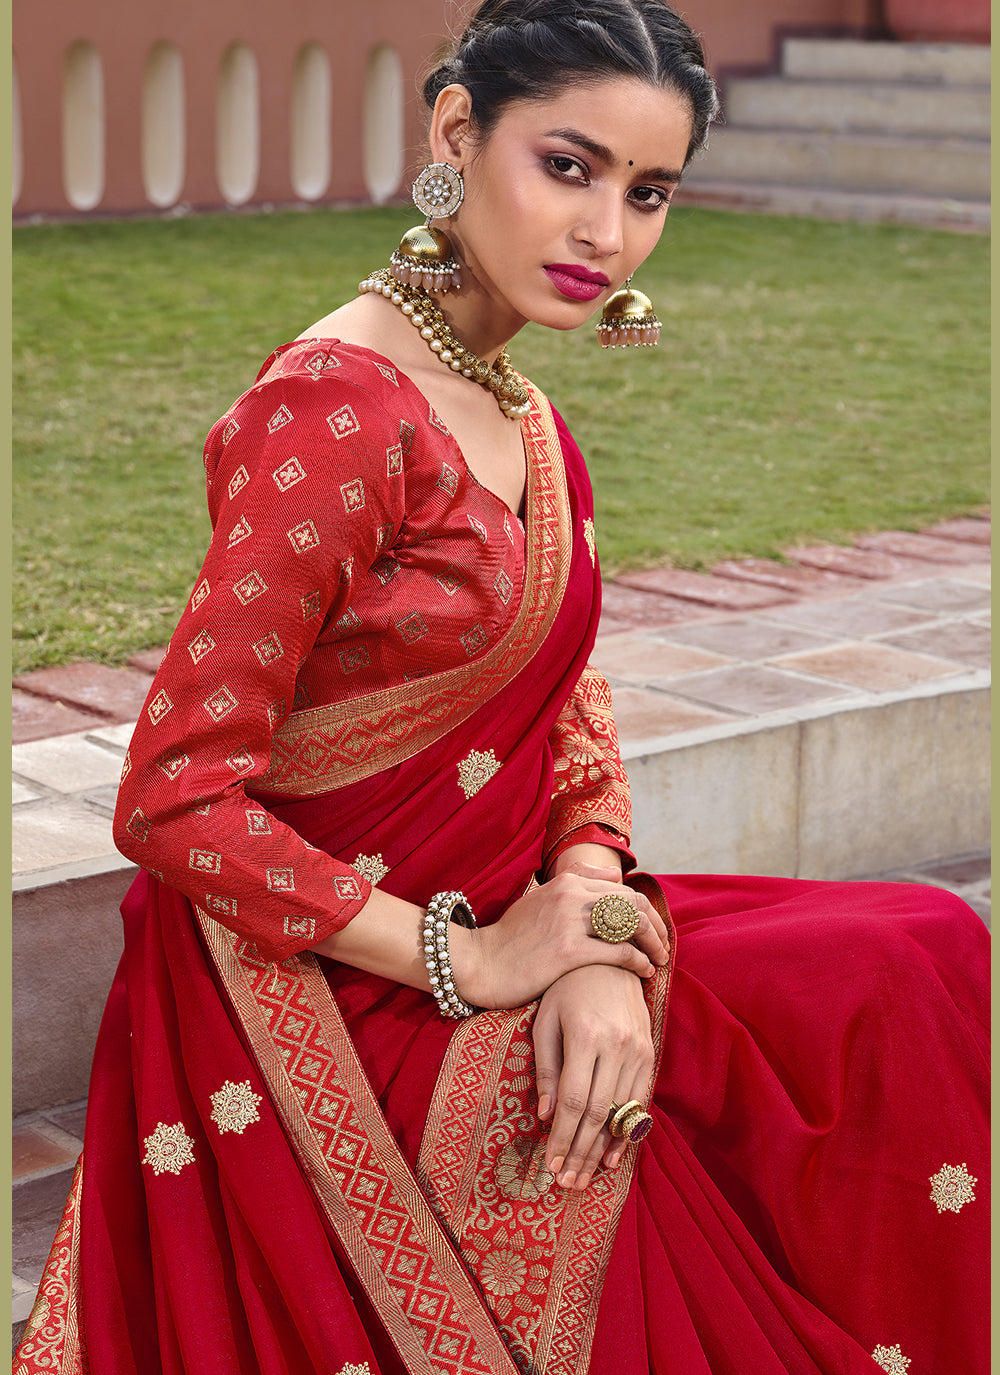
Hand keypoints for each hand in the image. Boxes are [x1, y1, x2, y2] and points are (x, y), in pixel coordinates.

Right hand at [452, 865, 669, 1010]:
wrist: (477, 962)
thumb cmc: (509, 938)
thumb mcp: (540, 899)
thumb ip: (577, 882)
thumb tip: (615, 873)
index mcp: (566, 881)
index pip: (622, 889)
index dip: (645, 909)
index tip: (653, 929)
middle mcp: (570, 895)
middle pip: (632, 903)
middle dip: (655, 925)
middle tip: (664, 946)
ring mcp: (569, 922)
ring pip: (630, 924)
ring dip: (653, 943)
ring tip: (660, 959)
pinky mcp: (568, 951)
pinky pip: (619, 952)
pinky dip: (639, 961)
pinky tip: (645, 971)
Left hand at [533, 964, 654, 1190]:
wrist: (610, 954)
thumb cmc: (567, 986)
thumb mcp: (545, 1020)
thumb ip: (545, 1067)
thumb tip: (544, 1116)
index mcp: (586, 1034)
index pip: (573, 1100)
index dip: (562, 1137)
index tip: (550, 1165)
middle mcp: (617, 1045)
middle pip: (597, 1113)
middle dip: (579, 1152)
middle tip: (565, 1184)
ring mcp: (638, 1050)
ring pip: (619, 1112)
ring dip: (600, 1150)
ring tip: (583, 1179)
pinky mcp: (650, 1053)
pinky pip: (639, 1101)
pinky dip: (626, 1132)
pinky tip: (612, 1157)